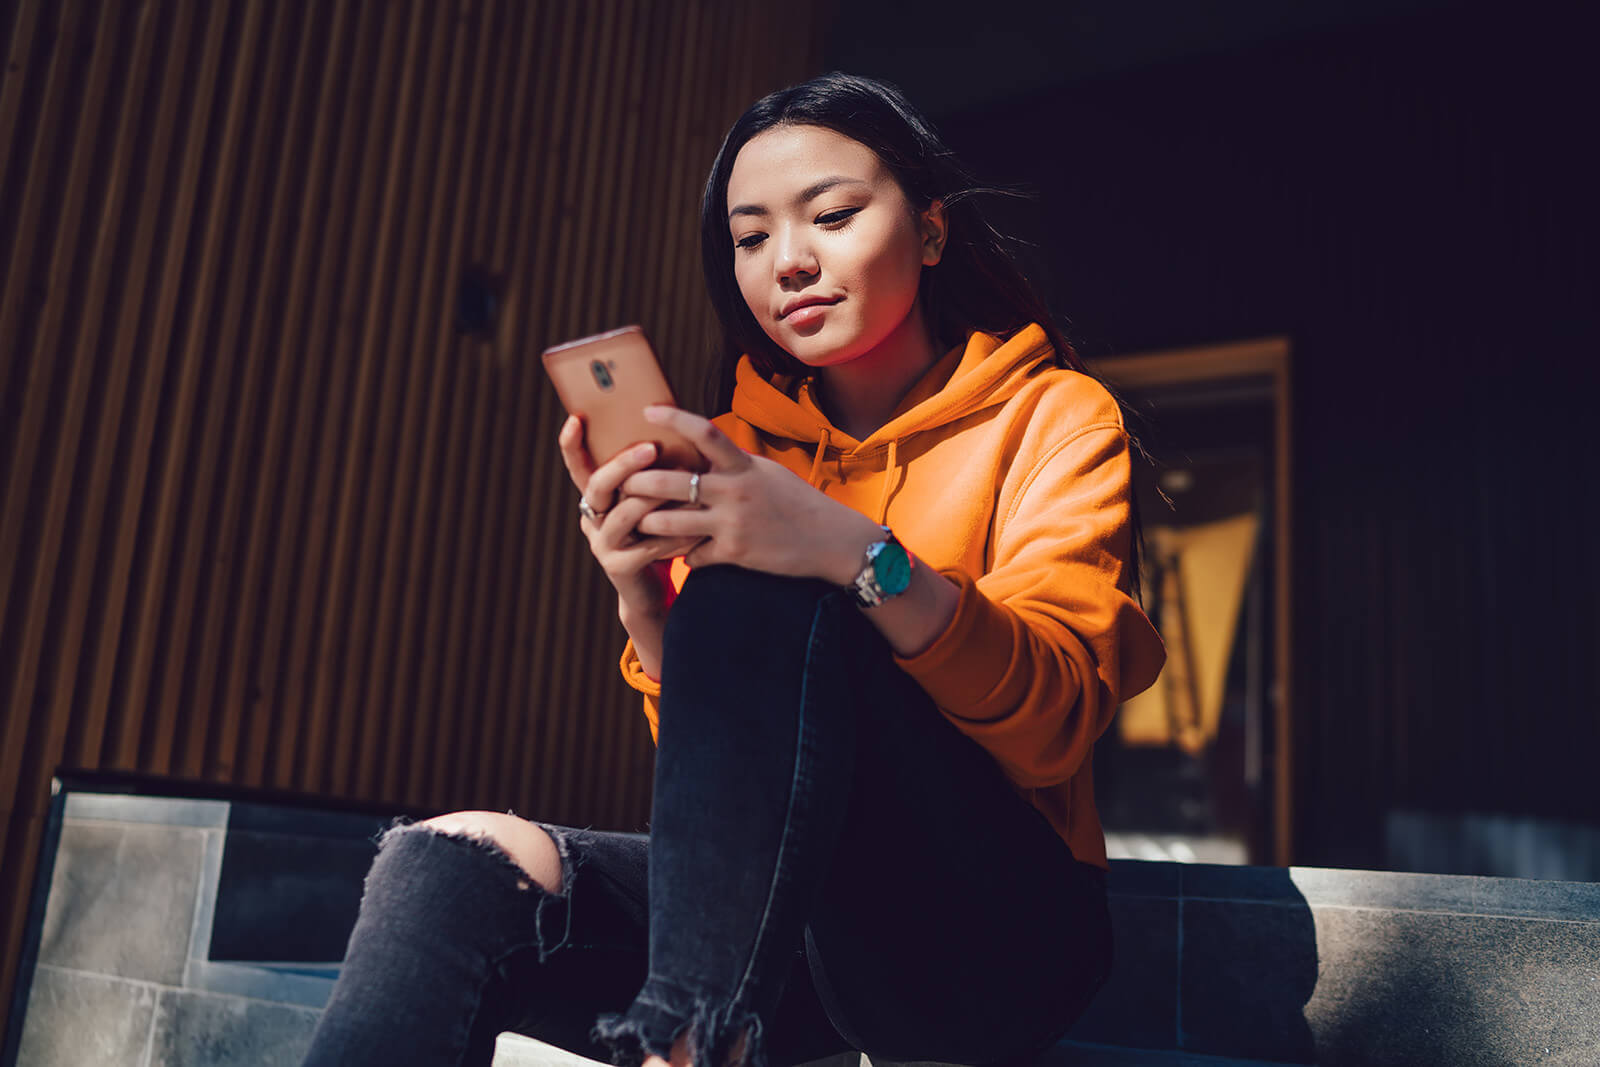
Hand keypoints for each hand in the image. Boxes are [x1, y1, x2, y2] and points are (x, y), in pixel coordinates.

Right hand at [558, 414, 702, 623]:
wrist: (648, 590)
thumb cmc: (655, 535)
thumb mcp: (649, 502)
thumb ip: (649, 476)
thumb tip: (675, 434)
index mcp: (596, 498)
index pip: (577, 466)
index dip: (571, 444)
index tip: (575, 419)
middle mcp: (591, 518)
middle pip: (598, 485)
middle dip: (624, 464)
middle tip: (651, 447)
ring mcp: (601, 544)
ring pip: (624, 515)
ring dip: (653, 499)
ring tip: (681, 486)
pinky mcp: (618, 567)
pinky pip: (646, 546)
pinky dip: (673, 535)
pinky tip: (695, 526)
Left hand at [621, 406, 882, 584]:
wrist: (832, 541)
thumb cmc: (798, 504)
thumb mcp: (767, 474)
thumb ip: (734, 464)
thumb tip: (705, 447)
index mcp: (743, 466)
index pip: (705, 432)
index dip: (673, 418)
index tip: (647, 411)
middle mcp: (735, 491)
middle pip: (671, 482)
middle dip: (638, 483)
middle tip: (621, 483)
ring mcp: (733, 523)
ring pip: (670, 523)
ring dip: (649, 523)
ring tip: (638, 521)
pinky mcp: (734, 553)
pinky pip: (694, 556)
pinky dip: (686, 556)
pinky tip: (685, 557)